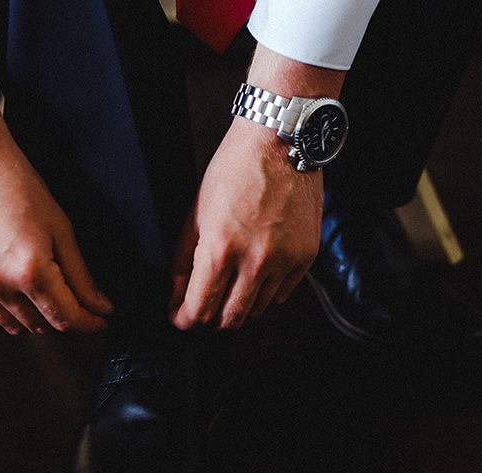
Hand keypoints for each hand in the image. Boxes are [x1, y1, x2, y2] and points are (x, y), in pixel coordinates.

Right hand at [0, 58, 112, 334]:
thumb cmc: (17, 185)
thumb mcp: (61, 230)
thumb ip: (81, 276)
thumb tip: (99, 306)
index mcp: (30, 271)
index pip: (67, 317)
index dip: (89, 323)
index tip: (100, 322)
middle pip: (41, 325)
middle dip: (64, 318)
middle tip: (77, 303)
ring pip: (13, 326)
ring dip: (35, 319)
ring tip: (45, 297)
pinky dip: (2, 317)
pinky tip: (15, 301)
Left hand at [169, 118, 321, 329]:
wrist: (281, 142)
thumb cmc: (237, 168)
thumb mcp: (197, 210)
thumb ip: (184, 258)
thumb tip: (176, 292)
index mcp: (221, 248)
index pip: (200, 308)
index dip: (184, 320)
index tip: (180, 318)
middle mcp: (255, 260)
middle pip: (230, 319)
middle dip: (210, 321)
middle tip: (202, 310)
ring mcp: (284, 261)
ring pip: (257, 310)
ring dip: (239, 305)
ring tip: (230, 286)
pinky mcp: (306, 257)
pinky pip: (282, 294)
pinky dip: (266, 291)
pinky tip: (256, 273)